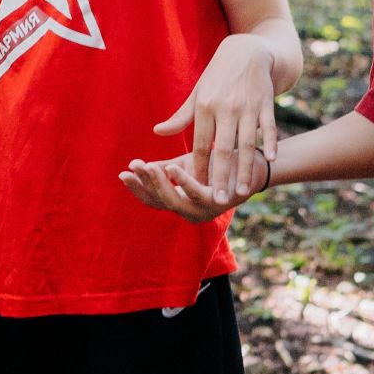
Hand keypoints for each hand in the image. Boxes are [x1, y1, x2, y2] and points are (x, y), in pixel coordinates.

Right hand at [119, 151, 267, 224]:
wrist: (250, 162)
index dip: (137, 188)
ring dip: (158, 184)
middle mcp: (190, 212)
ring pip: (174, 201)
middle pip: (159, 201)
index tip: (123, 173)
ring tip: (147, 167)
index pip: (153, 199)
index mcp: (181, 203)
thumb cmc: (216, 164)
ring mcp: (204, 210)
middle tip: (131, 169)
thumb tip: (136, 165)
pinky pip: (196, 193)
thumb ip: (164, 168)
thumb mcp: (185, 164)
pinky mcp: (217, 202)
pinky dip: (182, 181)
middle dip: (144, 185)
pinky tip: (171, 167)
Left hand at [153, 35, 277, 203]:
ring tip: (242, 192)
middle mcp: (226, 107)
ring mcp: (248, 106)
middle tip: (217, 201)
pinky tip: (270, 159)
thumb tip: (157, 132)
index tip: (196, 188)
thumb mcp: (197, 93)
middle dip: (220, 176)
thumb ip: (181, 116)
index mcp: (205, 106)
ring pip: (246, 143)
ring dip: (244, 168)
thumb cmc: (217, 77)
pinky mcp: (266, 102)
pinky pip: (269, 127)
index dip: (198, 167)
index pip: (200, 143)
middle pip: (222, 148)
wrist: (247, 51)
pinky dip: (271, 142)